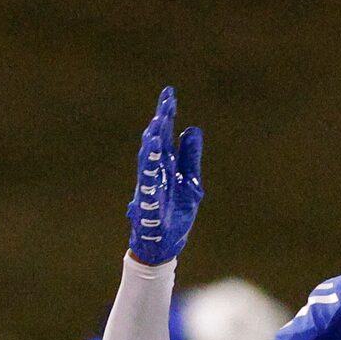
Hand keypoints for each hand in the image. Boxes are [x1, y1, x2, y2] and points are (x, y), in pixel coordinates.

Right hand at [128, 86, 202, 264]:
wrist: (166, 245)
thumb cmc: (175, 213)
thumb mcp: (191, 182)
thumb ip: (190, 158)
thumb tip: (192, 129)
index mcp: (165, 165)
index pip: (165, 135)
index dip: (167, 115)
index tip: (170, 94)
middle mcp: (155, 172)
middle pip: (156, 142)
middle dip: (160, 122)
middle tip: (166, 101)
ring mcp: (150, 186)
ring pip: (149, 159)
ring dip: (153, 140)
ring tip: (158, 121)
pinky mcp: (148, 203)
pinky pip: (148, 181)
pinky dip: (150, 166)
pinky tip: (153, 150)